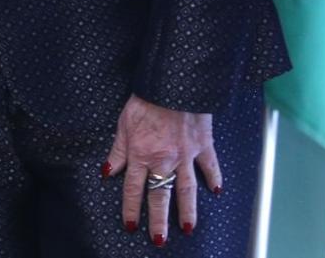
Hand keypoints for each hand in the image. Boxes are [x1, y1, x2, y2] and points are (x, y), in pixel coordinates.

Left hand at [104, 94, 221, 244]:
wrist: (171, 85)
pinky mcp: (203, 146)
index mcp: (141, 155)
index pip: (134, 189)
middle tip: (159, 240)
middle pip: (160, 196)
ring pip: (186, 189)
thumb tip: (108, 171)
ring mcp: (186, 155)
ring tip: (187, 228)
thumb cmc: (145, 102)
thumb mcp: (122, 124)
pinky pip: (210, 166)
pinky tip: (216, 192)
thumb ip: (118, 151)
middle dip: (158, 220)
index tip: (131, 225)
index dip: (131, 208)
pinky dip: (214, 178)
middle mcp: (164, 160)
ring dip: (187, 210)